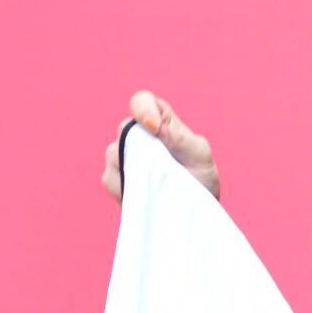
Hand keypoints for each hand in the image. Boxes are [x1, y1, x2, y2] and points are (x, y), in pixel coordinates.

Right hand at [101, 91, 220, 203]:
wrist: (195, 211)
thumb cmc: (201, 178)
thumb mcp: (201, 156)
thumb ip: (182, 138)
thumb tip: (157, 127)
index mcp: (160, 120)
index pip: (141, 101)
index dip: (143, 110)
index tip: (154, 128)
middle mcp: (137, 135)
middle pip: (123, 130)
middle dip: (140, 149)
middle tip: (161, 170)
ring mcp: (124, 157)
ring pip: (113, 155)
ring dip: (135, 172)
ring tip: (158, 187)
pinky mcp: (116, 180)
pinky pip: (110, 179)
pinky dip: (126, 189)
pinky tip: (145, 197)